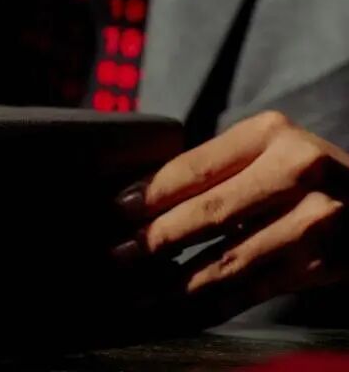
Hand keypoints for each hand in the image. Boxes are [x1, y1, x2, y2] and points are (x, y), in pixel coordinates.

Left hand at [115, 111, 348, 321]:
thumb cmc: (305, 174)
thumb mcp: (267, 150)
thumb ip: (218, 167)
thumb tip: (140, 197)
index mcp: (270, 133)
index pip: (197, 166)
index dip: (152, 192)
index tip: (117, 209)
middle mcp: (297, 170)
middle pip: (210, 212)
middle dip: (156, 238)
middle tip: (118, 253)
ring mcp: (316, 219)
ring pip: (229, 258)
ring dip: (176, 280)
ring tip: (139, 290)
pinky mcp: (325, 263)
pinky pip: (256, 288)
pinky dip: (213, 302)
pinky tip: (181, 310)